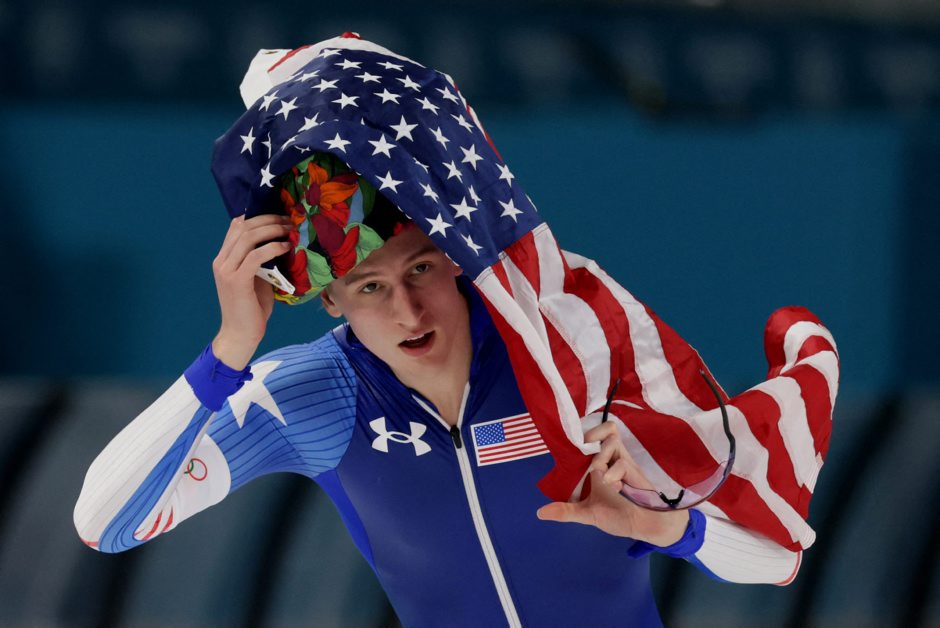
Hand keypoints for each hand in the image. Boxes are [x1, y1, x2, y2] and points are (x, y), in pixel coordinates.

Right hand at [211, 214, 292, 369]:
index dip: (258, 215)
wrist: (240, 334)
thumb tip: (280, 242)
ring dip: (273, 229)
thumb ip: (261, 260)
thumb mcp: (256, 278)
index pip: (237, 226)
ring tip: (290, 229)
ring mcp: (226, 270)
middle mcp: (221, 261)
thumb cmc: (252, 308)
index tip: (279, 214)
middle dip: (269, 219)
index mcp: (224, 258)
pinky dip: (272, 247)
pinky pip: (255, 255)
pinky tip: (286, 247)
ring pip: (248, 237)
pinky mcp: (236, 280)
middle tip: (289, 219)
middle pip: (243, 226)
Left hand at [536, 420, 688, 546]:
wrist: (645, 524)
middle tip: (584, 451)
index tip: (567, 437)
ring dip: (601, 457)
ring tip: (602, 477)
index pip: (585, 439)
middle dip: (589, 437)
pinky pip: (621, 462)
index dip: (576, 436)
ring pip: (610, 440)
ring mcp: (621, 461)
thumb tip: (540, 513)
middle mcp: (607, 459)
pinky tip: (616, 487)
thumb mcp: (587, 513)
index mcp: (594, 465)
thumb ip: (567, 511)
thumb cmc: (617, 515)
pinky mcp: (634, 469)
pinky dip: (613, 474)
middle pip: (600, 431)